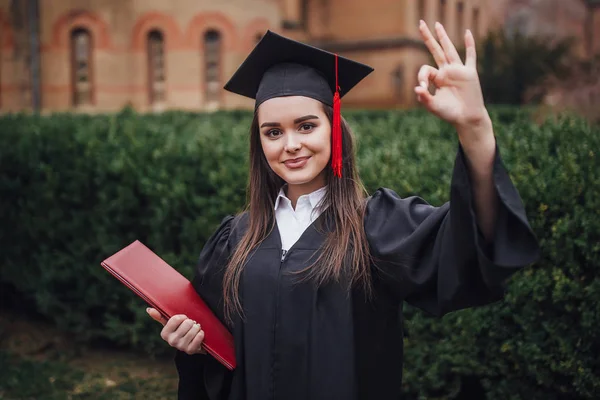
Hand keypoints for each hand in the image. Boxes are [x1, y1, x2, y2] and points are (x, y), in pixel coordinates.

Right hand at [147, 307, 205, 354]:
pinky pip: (199, 336)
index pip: (177, 318)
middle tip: (190, 326)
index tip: (183, 320)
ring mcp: (181, 347)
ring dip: (197, 327)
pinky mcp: (191, 351)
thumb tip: (148, 309)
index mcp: (164, 334)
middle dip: (191, 322)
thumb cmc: (180, 330)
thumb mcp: (170, 324)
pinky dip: (201, 334)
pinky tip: (198, 335)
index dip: (183, 317)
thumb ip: (160, 316)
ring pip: (194, 329)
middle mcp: (171, 341)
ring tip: (195, 330)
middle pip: (187, 323)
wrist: (191, 344)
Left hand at [415, 21, 491, 139]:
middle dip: (428, 38)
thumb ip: (425, 98)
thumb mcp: (434, 106)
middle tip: (420, 23)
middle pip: (436, 50)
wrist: (467, 118)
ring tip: (437, 24)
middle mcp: (446, 72)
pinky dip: (469, 44)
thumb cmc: (449, 113)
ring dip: (443, 37)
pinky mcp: (470, 73)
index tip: (422, 87)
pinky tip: (467, 32)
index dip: (421, 76)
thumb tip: (416, 88)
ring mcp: (458, 71)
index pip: (426, 69)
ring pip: (450, 50)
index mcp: (437, 79)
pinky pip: (470, 56)